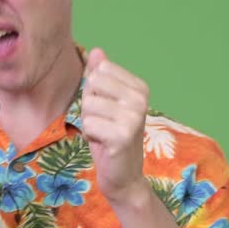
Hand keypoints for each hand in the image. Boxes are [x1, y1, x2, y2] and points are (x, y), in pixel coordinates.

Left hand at [81, 47, 151, 205]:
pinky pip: (88, 124)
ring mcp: (134, 117)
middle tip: (103, 124)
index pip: (98, 72)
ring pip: (87, 106)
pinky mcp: (122, 136)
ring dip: (89, 123)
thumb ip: (99, 76)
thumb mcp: (104, 102)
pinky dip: (90, 136)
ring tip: (103, 134)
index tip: (106, 111)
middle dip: (89, 107)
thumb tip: (96, 51)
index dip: (93, 93)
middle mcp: (141, 99)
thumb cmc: (110, 137)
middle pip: (92, 85)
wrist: (123, 176)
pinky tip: (104, 144)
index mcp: (140, 87)